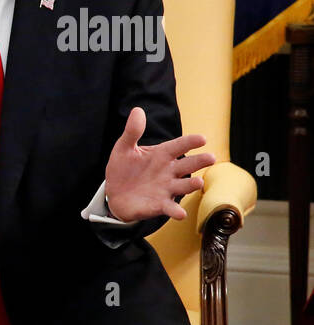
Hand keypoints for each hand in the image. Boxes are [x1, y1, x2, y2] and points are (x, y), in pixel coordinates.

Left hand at [104, 106, 215, 221]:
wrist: (114, 194)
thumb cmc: (123, 169)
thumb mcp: (123, 148)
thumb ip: (132, 131)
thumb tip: (137, 110)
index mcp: (161, 155)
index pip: (179, 145)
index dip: (190, 142)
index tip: (202, 138)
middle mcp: (169, 171)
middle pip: (187, 165)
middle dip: (199, 161)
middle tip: (211, 157)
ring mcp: (166, 188)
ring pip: (183, 186)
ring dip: (191, 185)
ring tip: (198, 183)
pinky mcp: (159, 204)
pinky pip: (170, 207)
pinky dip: (176, 211)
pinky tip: (180, 214)